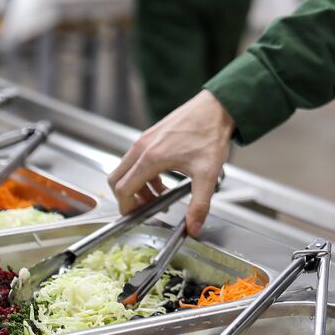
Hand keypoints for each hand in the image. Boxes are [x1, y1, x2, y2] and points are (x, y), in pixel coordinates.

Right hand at [108, 89, 233, 235]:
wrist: (216, 108)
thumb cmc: (210, 135)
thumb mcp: (207, 174)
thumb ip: (199, 204)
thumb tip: (193, 227)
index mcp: (150, 158)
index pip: (123, 189)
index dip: (126, 207)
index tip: (135, 217)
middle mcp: (142, 147)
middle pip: (117, 179)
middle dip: (128, 198)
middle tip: (146, 208)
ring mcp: (144, 139)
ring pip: (127, 169)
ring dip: (138, 186)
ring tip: (160, 196)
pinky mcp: (151, 135)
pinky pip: (136, 159)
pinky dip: (144, 174)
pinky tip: (165, 180)